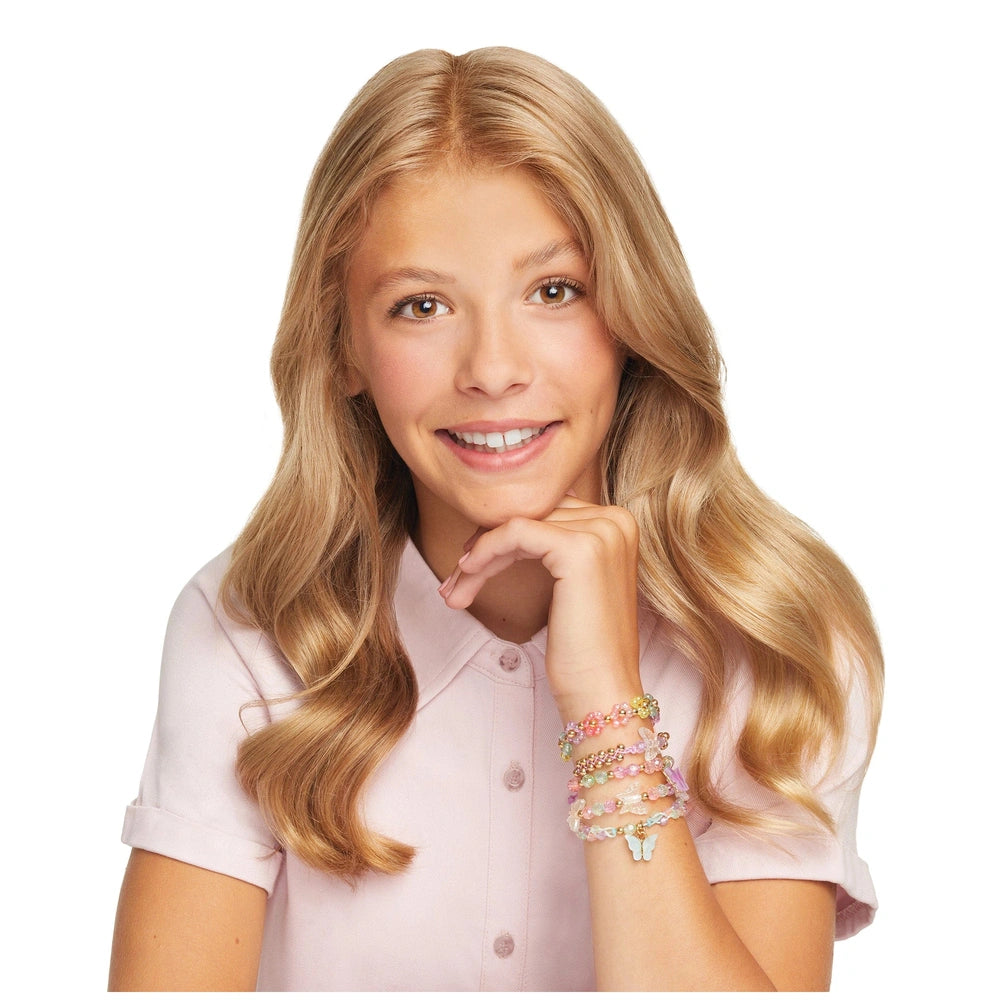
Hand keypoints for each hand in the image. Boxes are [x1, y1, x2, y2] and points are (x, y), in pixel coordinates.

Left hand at [438, 495, 641, 717]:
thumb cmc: (584, 648)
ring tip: (454, 588)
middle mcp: (616, 520)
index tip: (470, 565)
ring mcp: (601, 533)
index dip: (502, 534)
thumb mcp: (570, 584)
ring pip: (518, 523)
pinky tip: (466, 574)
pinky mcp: (579, 550)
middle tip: (455, 578)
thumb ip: (554, 546)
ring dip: (478, 554)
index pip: (546, 510)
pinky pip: (515, 533)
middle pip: (532, 513)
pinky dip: (485, 551)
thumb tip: (510, 523)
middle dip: (486, 544)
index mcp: (618, 523)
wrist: (602, 691)